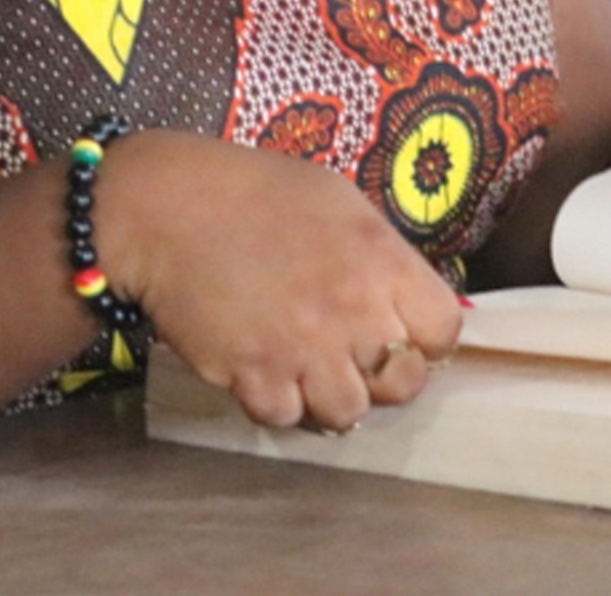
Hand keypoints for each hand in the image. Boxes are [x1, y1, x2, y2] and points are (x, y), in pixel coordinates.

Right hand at [95, 132, 461, 433]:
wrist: (167, 208)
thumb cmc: (254, 192)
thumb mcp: (337, 202)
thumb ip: (378, 256)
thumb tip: (402, 298)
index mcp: (381, 259)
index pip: (443, 330)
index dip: (426, 339)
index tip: (402, 332)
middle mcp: (353, 310)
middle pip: (405, 383)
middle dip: (383, 376)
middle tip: (351, 357)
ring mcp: (304, 349)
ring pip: (349, 413)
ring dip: (330, 397)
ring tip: (307, 371)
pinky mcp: (254, 376)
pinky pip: (286, 418)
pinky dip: (276, 402)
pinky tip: (263, 369)